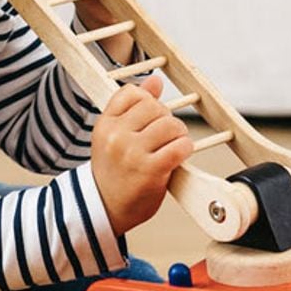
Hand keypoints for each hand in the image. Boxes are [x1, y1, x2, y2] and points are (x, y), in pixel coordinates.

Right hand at [90, 75, 192, 234]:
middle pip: (155, 107)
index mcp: (105, 124)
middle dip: (166, 119)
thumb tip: (155, 80)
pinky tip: (178, 156)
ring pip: (170, 124)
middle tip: (164, 136)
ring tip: (172, 146)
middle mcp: (116, 135)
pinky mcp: (150, 170)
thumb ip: (134, 107)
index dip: (148, 102)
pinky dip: (185, 149)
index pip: (133, 93)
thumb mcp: (114, 136)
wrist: (104, 209)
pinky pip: (179, 146)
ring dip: (178, 134)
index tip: (149, 118)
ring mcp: (132, 152)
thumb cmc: (113, 172)